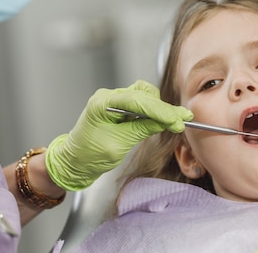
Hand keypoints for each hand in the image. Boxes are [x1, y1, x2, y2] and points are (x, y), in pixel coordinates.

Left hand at [45, 80, 192, 190]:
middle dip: (164, 109)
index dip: (160, 111)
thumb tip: (164, 122)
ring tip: (177, 118)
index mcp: (101, 104)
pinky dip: (154, 110)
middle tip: (183, 119)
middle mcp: (107, 98)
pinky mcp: (119, 108)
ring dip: (160, 107)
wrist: (74, 162)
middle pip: (143, 95)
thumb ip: (141, 130)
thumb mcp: (118, 145)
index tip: (177, 120)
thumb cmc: (88, 156)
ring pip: (144, 96)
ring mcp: (113, 101)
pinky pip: (140, 103)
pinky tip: (165, 118)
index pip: (136, 102)